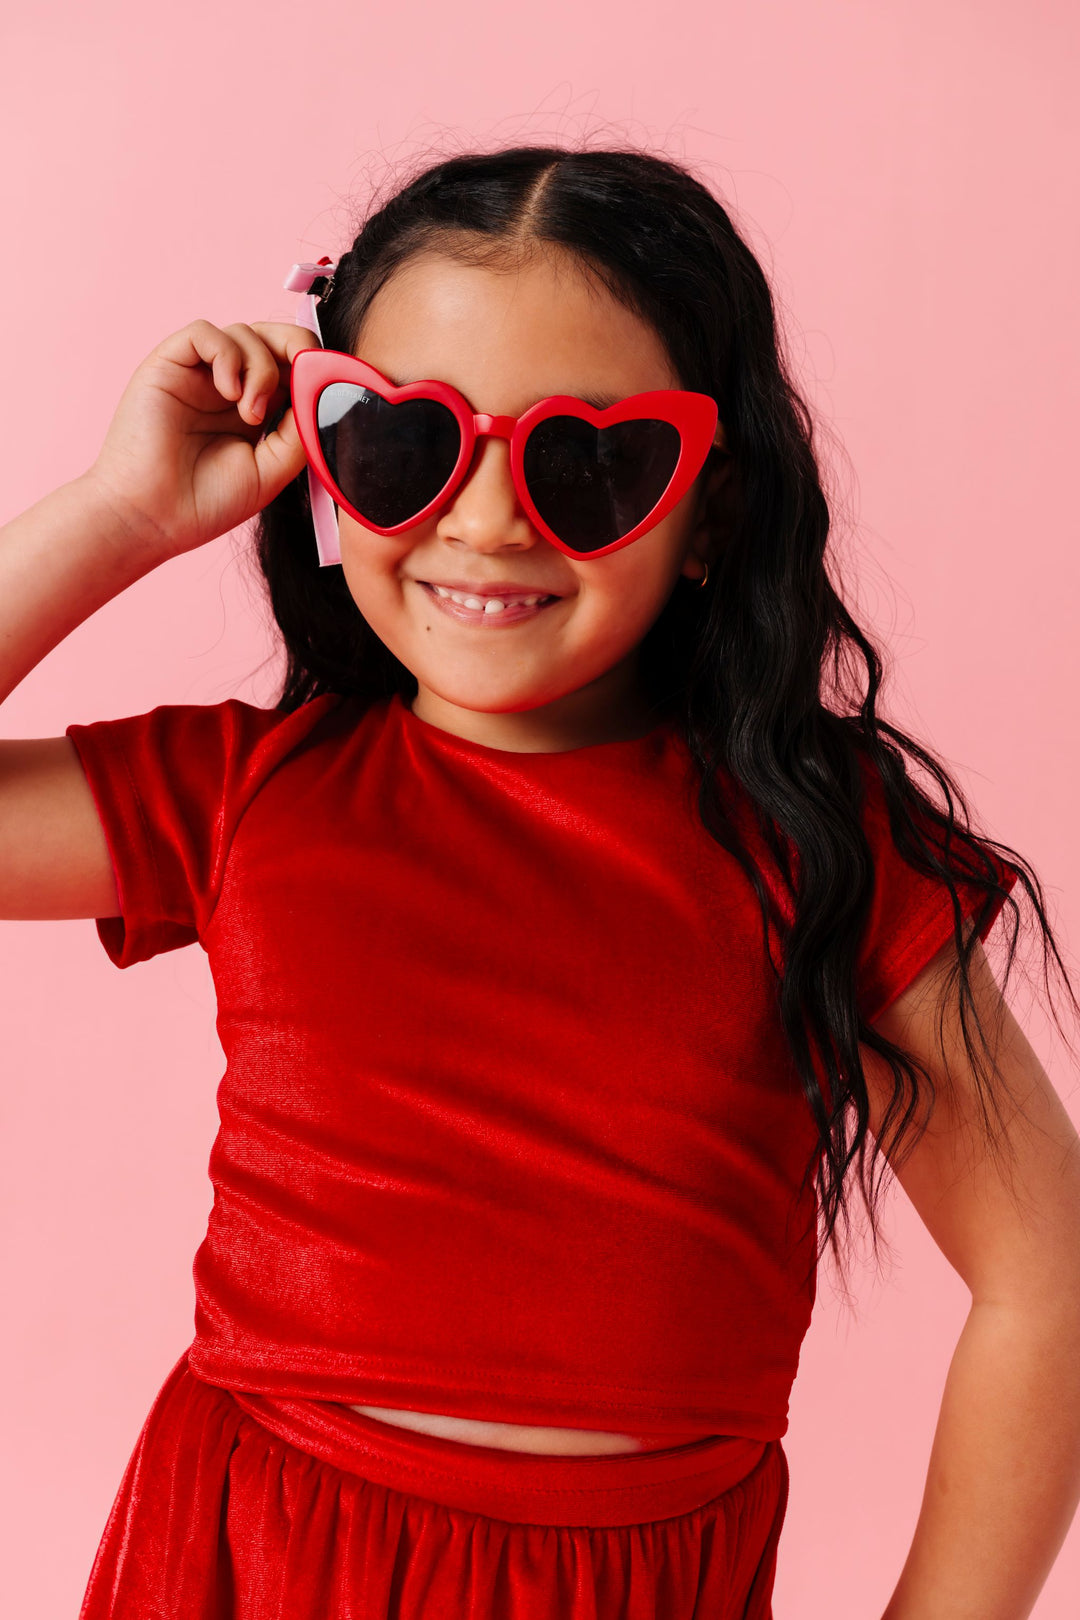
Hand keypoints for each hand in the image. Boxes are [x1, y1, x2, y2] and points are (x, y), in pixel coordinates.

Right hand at [83, 319, 321, 560]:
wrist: (152, 518)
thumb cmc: (206, 502)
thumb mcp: (271, 469)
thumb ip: (299, 430)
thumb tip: (321, 390)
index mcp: (254, 410)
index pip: (290, 367)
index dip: (312, 366)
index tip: (326, 383)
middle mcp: (227, 387)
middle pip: (270, 336)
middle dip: (295, 345)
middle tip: (304, 371)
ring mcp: (197, 375)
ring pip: (243, 332)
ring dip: (260, 368)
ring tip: (250, 415)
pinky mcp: (168, 365)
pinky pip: (204, 332)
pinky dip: (226, 355)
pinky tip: (228, 393)